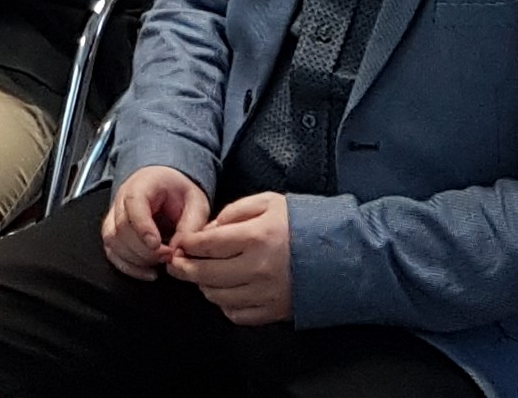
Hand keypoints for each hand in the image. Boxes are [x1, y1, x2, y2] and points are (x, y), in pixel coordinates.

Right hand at [102, 167, 211, 281]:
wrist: (167, 188)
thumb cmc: (180, 192)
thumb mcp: (196, 202)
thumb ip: (191, 224)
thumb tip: (179, 251)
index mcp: (142, 184)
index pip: (134, 203)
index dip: (142, 226)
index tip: (156, 244)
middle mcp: (122, 199)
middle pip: (122, 227)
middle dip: (144, 249)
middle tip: (168, 255)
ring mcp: (114, 216)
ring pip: (113, 241)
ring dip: (136, 259)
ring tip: (161, 261)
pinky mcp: (113, 233)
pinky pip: (111, 252)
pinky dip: (128, 267)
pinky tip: (148, 272)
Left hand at [168, 191, 294, 325]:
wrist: (341, 254)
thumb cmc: (303, 224)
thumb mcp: (270, 203)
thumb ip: (235, 211)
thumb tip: (209, 230)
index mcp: (256, 237)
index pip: (207, 244)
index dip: (187, 244)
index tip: (180, 243)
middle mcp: (258, 268)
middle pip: (206, 274)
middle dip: (183, 268)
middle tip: (175, 263)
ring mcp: (266, 293)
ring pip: (217, 297)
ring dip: (203, 286)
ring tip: (202, 275)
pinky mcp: (274, 312)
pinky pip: (237, 315)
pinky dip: (225, 305)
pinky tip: (226, 291)